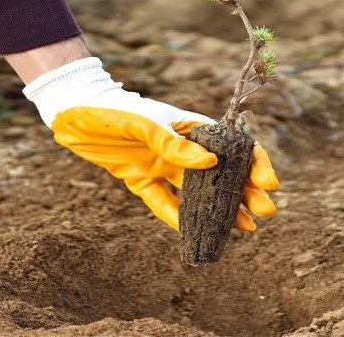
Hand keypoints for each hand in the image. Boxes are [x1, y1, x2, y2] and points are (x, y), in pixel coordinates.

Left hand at [23, 57, 278, 230]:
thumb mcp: (146, 122)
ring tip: (245, 228)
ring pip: (197, 193)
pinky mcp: (141, 179)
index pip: (232, 145)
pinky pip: (162, 203)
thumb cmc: (114, 108)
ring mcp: (163, 165)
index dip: (255, 163)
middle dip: (246, 192)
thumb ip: (175, 143)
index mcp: (190, 128)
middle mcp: (181, 149)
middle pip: (221, 174)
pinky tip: (193, 234)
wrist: (73, 111)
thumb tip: (211, 164)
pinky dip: (176, 218)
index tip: (269, 182)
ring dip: (219, 210)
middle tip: (266, 212)